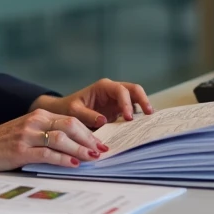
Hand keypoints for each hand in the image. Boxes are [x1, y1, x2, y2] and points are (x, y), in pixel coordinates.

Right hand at [0, 110, 106, 170]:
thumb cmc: (4, 141)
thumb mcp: (28, 130)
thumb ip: (48, 133)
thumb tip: (75, 146)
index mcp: (39, 115)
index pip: (71, 120)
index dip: (89, 131)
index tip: (101, 142)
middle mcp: (35, 121)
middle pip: (70, 126)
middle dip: (89, 139)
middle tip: (102, 150)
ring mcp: (27, 135)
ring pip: (61, 139)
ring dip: (80, 149)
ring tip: (93, 157)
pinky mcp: (21, 150)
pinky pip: (47, 153)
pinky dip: (63, 159)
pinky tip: (73, 164)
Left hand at [31, 78, 152, 128]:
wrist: (64, 111)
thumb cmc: (67, 108)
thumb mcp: (73, 111)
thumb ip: (87, 115)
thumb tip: (104, 120)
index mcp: (103, 87)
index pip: (121, 90)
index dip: (127, 103)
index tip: (128, 118)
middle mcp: (112, 91)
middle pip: (134, 90)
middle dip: (143, 100)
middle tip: (149, 114)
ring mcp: (117, 100)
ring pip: (136, 99)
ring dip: (143, 108)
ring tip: (149, 122)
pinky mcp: (118, 110)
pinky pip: (132, 111)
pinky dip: (138, 117)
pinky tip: (142, 126)